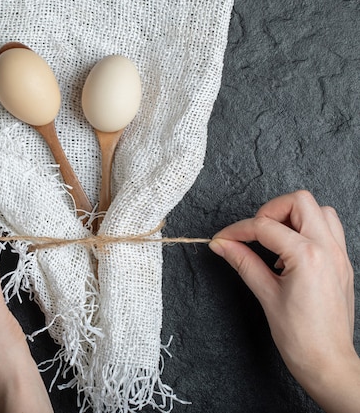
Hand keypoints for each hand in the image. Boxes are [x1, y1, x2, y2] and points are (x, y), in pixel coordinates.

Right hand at [209, 190, 359, 412]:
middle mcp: (328, 248)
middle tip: (253, 233)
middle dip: (270, 211)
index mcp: (308, 256)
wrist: (327, 361)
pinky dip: (307, 229)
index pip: (265, 227)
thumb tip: (222, 245)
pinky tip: (290, 251)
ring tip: (273, 239)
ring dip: (292, 216)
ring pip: (319, 210)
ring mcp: (339, 254)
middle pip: (299, 201)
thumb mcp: (266, 295)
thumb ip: (243, 262)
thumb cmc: (299, 336)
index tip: (222, 240)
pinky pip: (329, 229)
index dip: (237, 230)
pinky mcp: (342, 263)